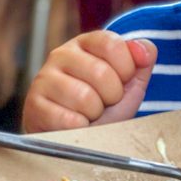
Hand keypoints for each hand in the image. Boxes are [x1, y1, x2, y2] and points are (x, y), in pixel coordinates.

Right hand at [21, 31, 157, 132]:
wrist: (76, 138)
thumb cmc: (104, 106)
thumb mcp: (129, 82)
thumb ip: (142, 60)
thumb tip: (146, 48)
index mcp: (86, 43)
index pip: (112, 44)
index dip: (126, 68)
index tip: (123, 80)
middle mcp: (61, 54)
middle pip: (101, 72)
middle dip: (112, 96)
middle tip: (104, 102)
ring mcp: (44, 78)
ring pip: (84, 97)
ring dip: (96, 113)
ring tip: (90, 113)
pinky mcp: (34, 105)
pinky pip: (69, 120)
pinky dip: (80, 129)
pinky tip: (75, 125)